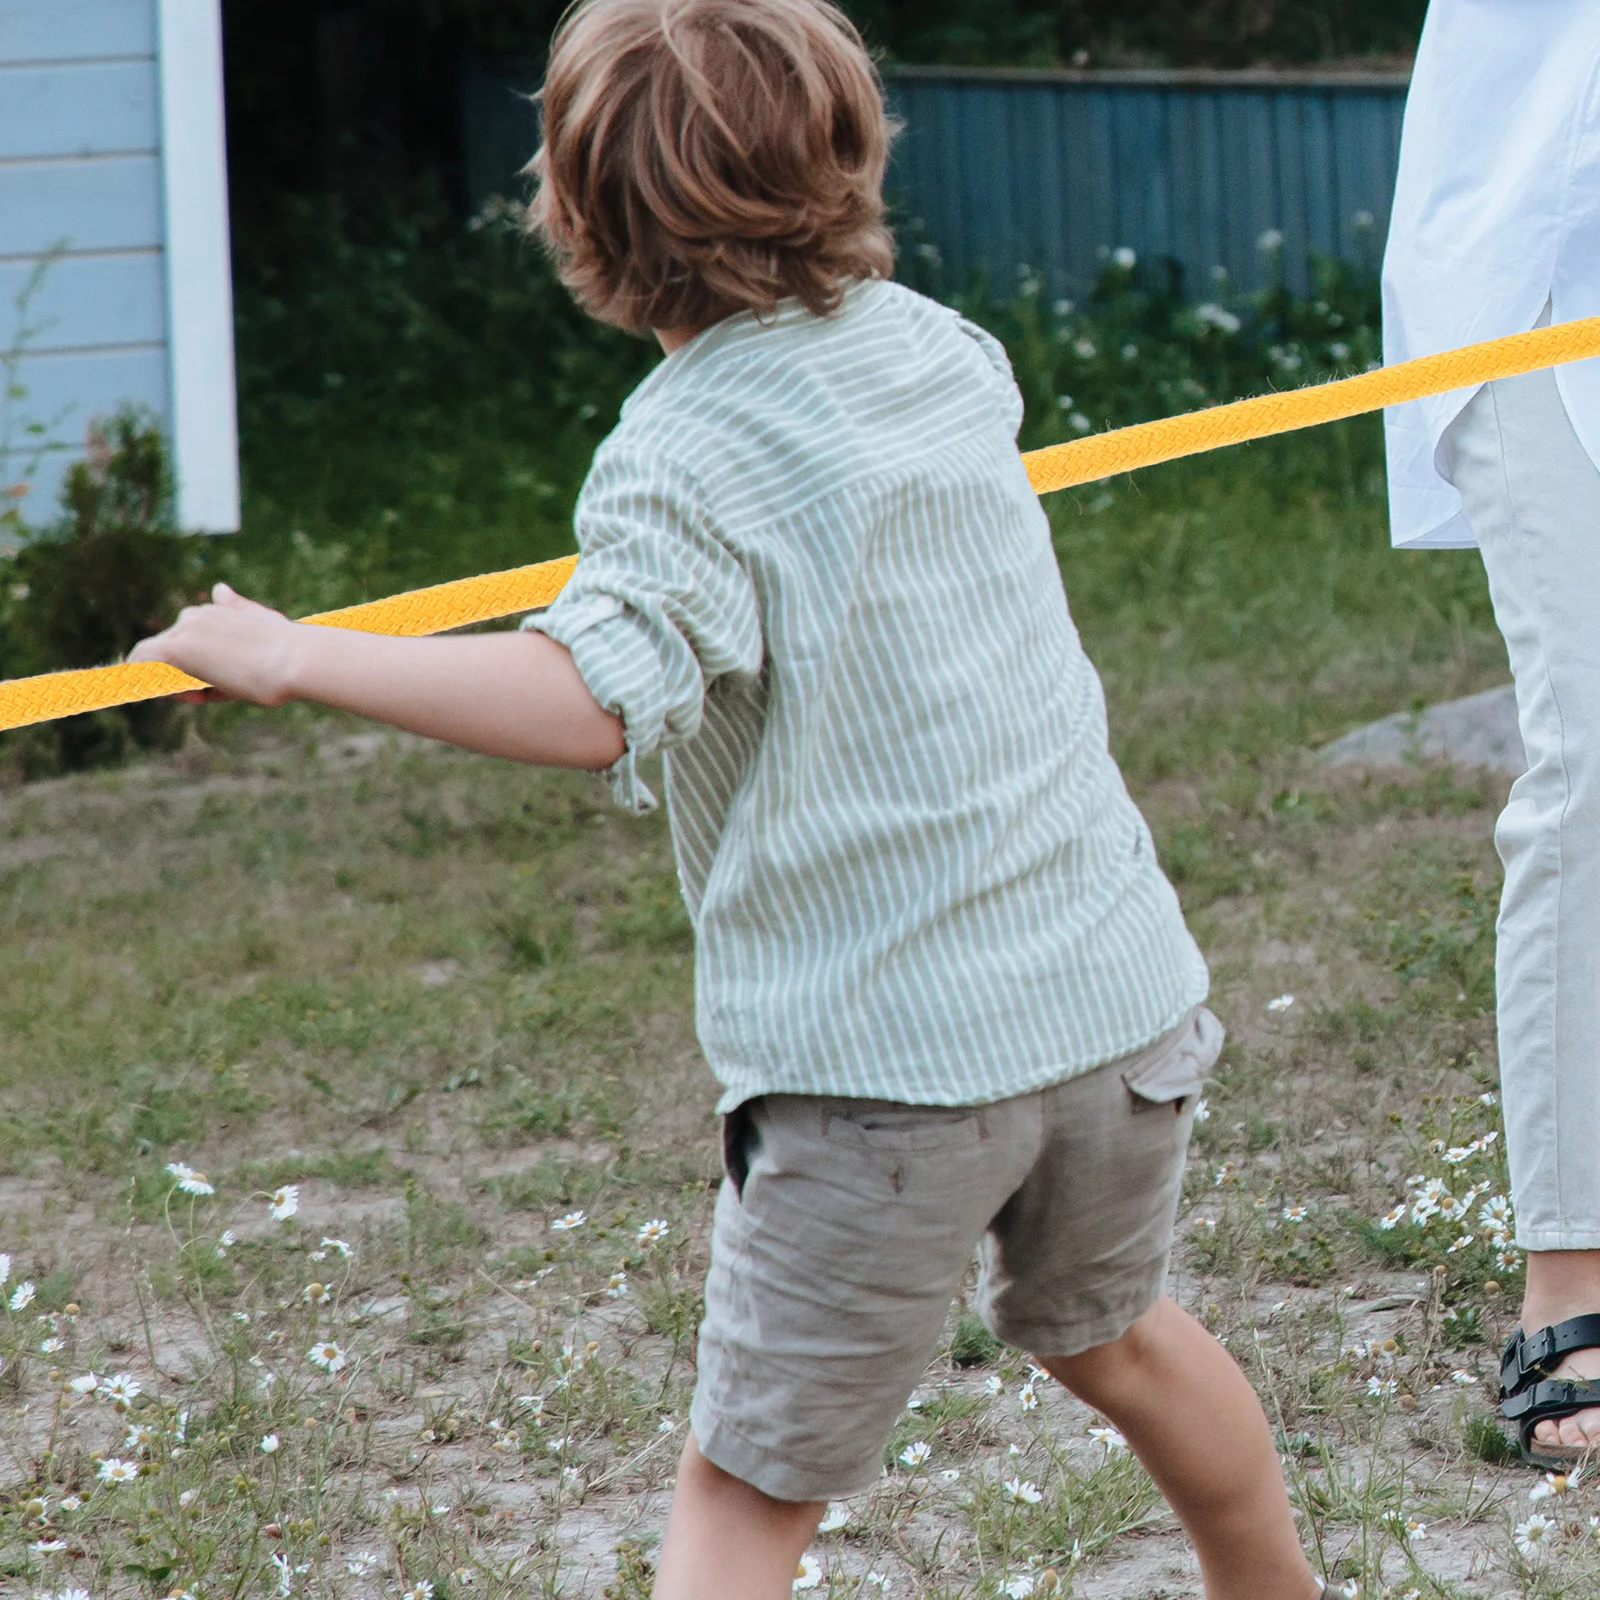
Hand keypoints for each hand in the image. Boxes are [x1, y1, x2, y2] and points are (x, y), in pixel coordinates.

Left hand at [127, 582, 303, 706]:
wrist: (296, 661)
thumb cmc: (289, 650)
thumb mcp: (261, 625)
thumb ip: (236, 611)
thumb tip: (219, 588)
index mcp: (217, 609)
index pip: (192, 635)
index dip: (199, 661)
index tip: (216, 680)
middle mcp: (197, 615)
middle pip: (173, 647)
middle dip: (185, 671)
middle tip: (212, 694)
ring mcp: (185, 631)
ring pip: (159, 657)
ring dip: (174, 679)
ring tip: (205, 696)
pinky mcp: (176, 649)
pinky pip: (141, 663)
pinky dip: (139, 677)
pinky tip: (159, 694)